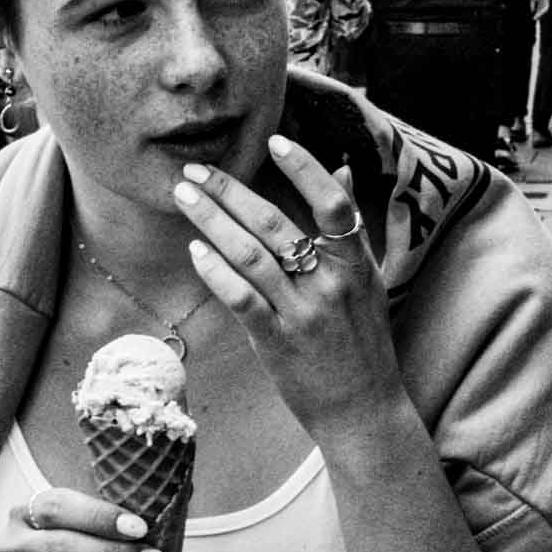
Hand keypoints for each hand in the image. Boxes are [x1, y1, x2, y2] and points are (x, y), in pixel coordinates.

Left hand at [172, 137, 408, 442]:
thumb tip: (342, 169)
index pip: (333, 204)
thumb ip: (350, 227)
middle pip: (275, 224)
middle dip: (229, 190)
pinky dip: (217, 272)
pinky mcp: (278, 343)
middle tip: (194, 168)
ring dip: (212, 221)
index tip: (273, 139)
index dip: (304, 168)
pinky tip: (196, 251)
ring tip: (183, 196)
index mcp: (355, 264)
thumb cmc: (362, 341)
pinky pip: (242, 300)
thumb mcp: (368, 280)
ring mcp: (303, 314)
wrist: (363, 411)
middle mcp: (331, 284)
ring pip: (251, 256)